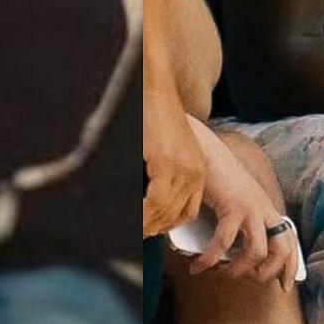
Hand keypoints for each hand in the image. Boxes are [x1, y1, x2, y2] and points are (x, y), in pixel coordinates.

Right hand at [144, 63, 206, 236]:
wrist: (152, 87)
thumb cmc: (151, 115)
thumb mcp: (165, 150)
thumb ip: (161, 175)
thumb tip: (143, 197)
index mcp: (197, 169)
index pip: (186, 211)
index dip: (166, 225)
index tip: (148, 230)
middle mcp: (195, 172)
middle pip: (174, 216)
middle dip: (152, 228)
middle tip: (132, 236)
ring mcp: (184, 170)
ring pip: (164, 213)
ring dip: (144, 225)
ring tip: (126, 231)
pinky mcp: (168, 165)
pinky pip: (155, 203)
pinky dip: (141, 215)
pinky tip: (128, 218)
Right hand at [187, 121, 298, 291]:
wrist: (206, 151)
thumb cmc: (217, 179)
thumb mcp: (235, 204)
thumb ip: (239, 226)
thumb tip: (227, 258)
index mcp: (268, 208)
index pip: (290, 241)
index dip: (290, 267)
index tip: (285, 287)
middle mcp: (265, 208)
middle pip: (282, 249)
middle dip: (267, 271)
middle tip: (247, 278)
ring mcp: (251, 207)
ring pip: (256, 251)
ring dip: (238, 269)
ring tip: (221, 272)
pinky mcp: (233, 206)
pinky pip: (224, 242)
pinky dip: (210, 258)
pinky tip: (198, 265)